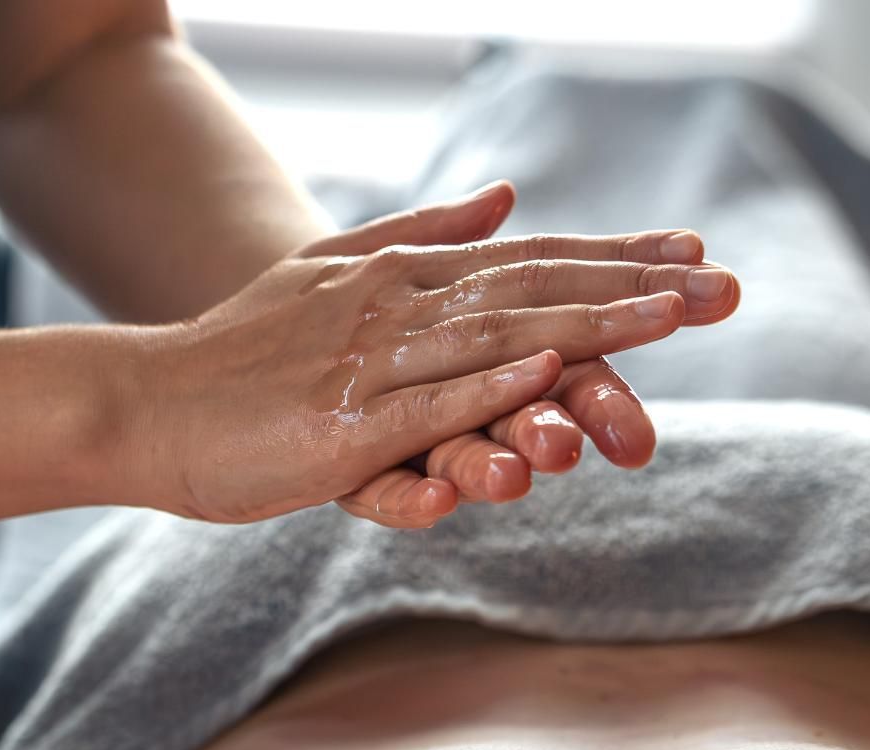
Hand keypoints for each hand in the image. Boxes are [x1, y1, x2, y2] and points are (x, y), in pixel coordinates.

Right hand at [127, 182, 739, 524]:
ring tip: (670, 319)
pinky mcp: (339, 432)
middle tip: (723, 290)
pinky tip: (551, 374)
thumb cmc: (240, 350)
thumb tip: (505, 198)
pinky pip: (426, 406)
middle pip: (532, 291)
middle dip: (634, 289)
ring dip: (588, 327)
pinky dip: (491, 386)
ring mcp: (368, 367)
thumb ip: (420, 235)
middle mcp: (392, 308)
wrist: (146, 403)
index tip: (694, 255)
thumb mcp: (329, 269)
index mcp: (398, 276)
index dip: (614, 257)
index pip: (527, 260)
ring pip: (493, 339)